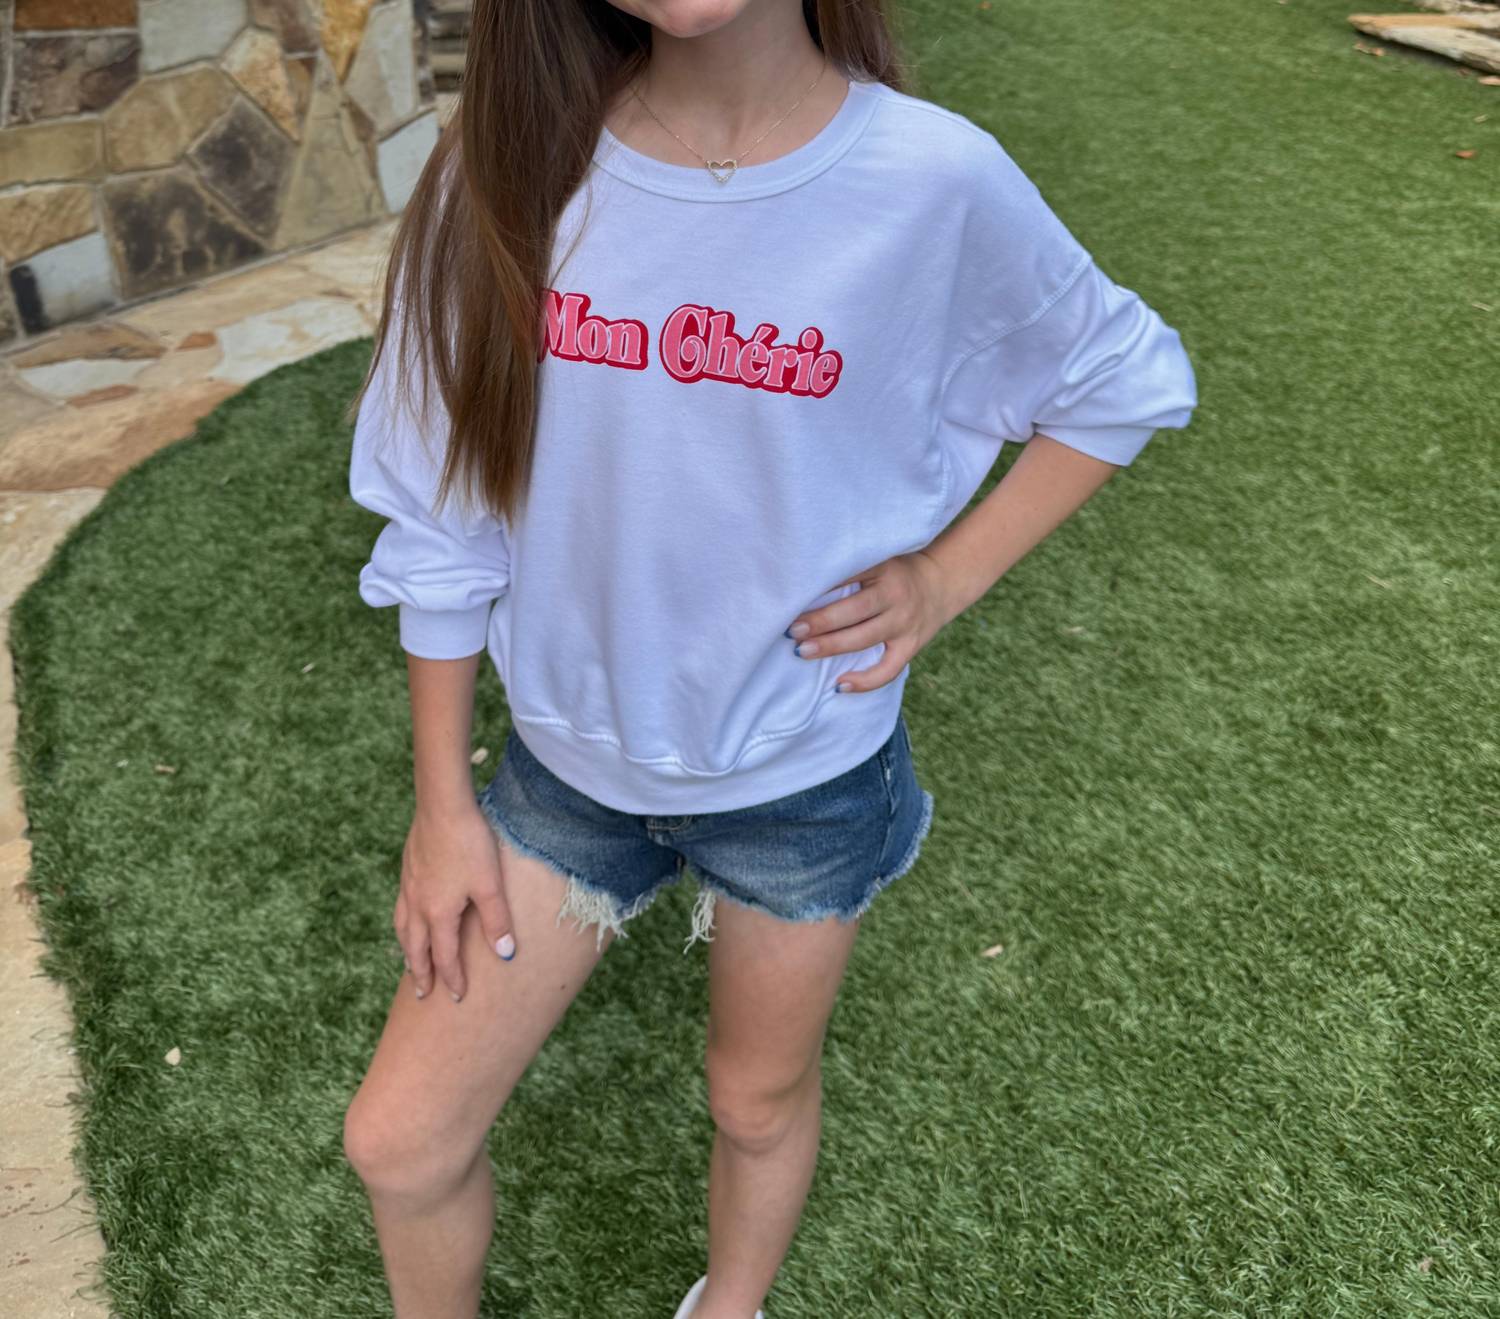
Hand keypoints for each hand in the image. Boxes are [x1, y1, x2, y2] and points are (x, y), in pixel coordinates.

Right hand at [394, 802, 516, 1002]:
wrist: (442, 806)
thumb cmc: (470, 844)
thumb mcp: (489, 884)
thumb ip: (497, 921)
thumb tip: (505, 955)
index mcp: (438, 913)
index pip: (445, 956)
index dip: (453, 979)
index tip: (458, 998)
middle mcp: (418, 904)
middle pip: (416, 948)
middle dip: (421, 973)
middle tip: (422, 994)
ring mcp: (409, 887)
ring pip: (403, 929)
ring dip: (408, 950)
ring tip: (410, 962)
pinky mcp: (408, 869)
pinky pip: (401, 908)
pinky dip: (404, 925)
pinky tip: (410, 918)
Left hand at [786, 550, 954, 693]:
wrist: (941, 583)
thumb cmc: (895, 571)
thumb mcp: (877, 558)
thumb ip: (849, 568)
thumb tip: (801, 581)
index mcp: (883, 569)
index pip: (848, 576)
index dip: (820, 587)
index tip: (792, 597)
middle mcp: (895, 595)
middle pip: (855, 611)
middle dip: (821, 621)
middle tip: (792, 630)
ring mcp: (904, 623)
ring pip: (866, 638)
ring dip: (832, 646)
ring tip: (803, 652)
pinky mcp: (911, 646)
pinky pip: (889, 669)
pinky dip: (866, 681)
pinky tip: (840, 685)